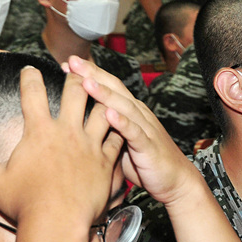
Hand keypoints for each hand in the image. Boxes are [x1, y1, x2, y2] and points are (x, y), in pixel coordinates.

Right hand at [0, 66, 122, 227]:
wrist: (58, 223)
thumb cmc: (24, 204)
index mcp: (39, 131)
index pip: (32, 93)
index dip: (30, 77)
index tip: (29, 68)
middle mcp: (67, 132)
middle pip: (75, 92)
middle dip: (75, 77)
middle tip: (76, 69)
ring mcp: (90, 145)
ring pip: (103, 111)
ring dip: (103, 99)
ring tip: (104, 92)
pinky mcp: (106, 161)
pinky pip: (117, 138)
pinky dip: (119, 130)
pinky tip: (121, 126)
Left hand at [65, 54, 198, 205]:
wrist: (176, 180)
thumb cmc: (145, 162)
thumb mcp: (119, 143)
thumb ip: (103, 130)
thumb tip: (75, 126)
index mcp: (131, 111)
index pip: (109, 86)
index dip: (89, 73)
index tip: (65, 65)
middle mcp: (139, 114)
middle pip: (115, 88)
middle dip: (93, 74)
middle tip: (71, 61)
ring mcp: (145, 128)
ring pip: (124, 106)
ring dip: (104, 94)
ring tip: (86, 82)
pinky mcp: (149, 146)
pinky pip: (135, 132)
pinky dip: (122, 122)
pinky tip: (109, 115)